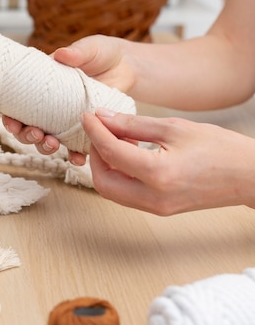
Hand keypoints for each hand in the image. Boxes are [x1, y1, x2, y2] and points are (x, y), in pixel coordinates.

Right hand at [2, 35, 134, 161]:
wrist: (126, 65)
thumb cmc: (101, 53)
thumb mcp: (89, 48)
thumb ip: (76, 52)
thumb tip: (62, 54)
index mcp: (42, 87)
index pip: (18, 106)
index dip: (11, 118)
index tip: (12, 123)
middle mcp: (50, 107)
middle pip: (29, 128)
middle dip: (27, 136)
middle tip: (37, 134)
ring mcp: (67, 121)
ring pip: (48, 141)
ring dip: (45, 147)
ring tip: (53, 144)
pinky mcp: (86, 130)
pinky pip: (76, 147)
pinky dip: (75, 156)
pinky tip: (78, 159)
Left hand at [83, 108, 254, 214]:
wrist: (248, 175)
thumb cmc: (218, 148)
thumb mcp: (174, 127)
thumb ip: (134, 124)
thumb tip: (103, 117)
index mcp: (159, 174)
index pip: (111, 152)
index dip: (94, 131)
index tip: (87, 115)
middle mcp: (154, 198)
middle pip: (103, 182)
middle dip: (95, 154)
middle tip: (98, 130)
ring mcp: (157, 208)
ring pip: (113, 191)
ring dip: (105, 165)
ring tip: (113, 138)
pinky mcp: (160, 209)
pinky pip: (127, 194)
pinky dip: (119, 174)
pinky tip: (127, 152)